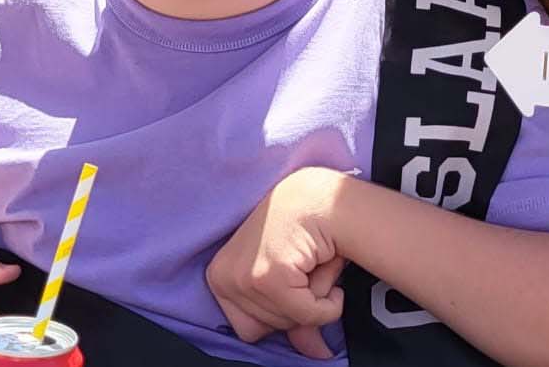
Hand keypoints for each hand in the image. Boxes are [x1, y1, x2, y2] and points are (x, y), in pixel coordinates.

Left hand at [206, 166, 348, 359]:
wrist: (322, 196)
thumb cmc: (303, 230)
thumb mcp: (291, 277)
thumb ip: (295, 318)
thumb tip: (316, 353)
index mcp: (219, 276)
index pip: (249, 330)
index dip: (279, 313)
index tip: (290, 282)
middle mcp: (224, 277)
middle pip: (271, 330)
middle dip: (299, 305)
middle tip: (304, 267)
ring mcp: (245, 278)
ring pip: (291, 323)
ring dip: (316, 296)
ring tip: (312, 262)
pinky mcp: (269, 277)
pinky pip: (309, 314)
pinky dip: (329, 301)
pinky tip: (325, 268)